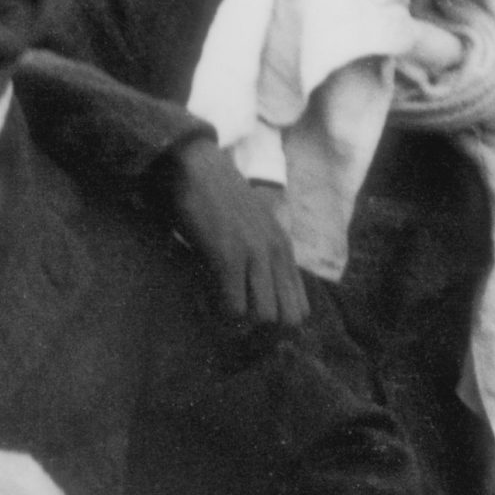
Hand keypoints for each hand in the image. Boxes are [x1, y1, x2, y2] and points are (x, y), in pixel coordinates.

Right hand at [171, 138, 307, 326]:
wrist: (194, 167)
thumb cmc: (217, 198)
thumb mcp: (254, 225)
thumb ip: (263, 254)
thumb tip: (260, 293)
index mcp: (283, 247)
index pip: (300, 307)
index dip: (276, 320)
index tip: (250, 314)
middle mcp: (276, 252)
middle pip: (288, 318)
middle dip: (262, 327)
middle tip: (235, 315)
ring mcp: (254, 255)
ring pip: (264, 317)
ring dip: (240, 319)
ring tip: (218, 303)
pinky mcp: (228, 257)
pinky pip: (234, 307)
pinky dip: (218, 310)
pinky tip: (204, 296)